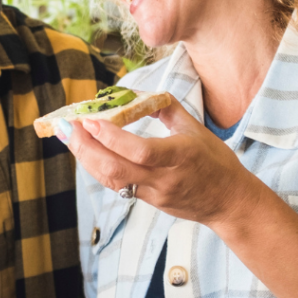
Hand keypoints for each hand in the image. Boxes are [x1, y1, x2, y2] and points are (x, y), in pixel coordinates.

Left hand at [62, 97, 255, 223]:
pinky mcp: (148, 202)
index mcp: (180, 156)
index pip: (140, 151)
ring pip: (111, 180)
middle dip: (85, 148)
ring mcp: (154, 193)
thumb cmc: (215, 162)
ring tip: (71, 138)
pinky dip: (99, 168)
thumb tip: (139, 95)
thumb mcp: (196, 129)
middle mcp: (164, 178)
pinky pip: (117, 185)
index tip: (91, 121)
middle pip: (115, 169)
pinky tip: (88, 153)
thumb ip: (167, 108)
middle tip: (68, 128)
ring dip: (87, 159)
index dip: (111, 137)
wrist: (229, 202)